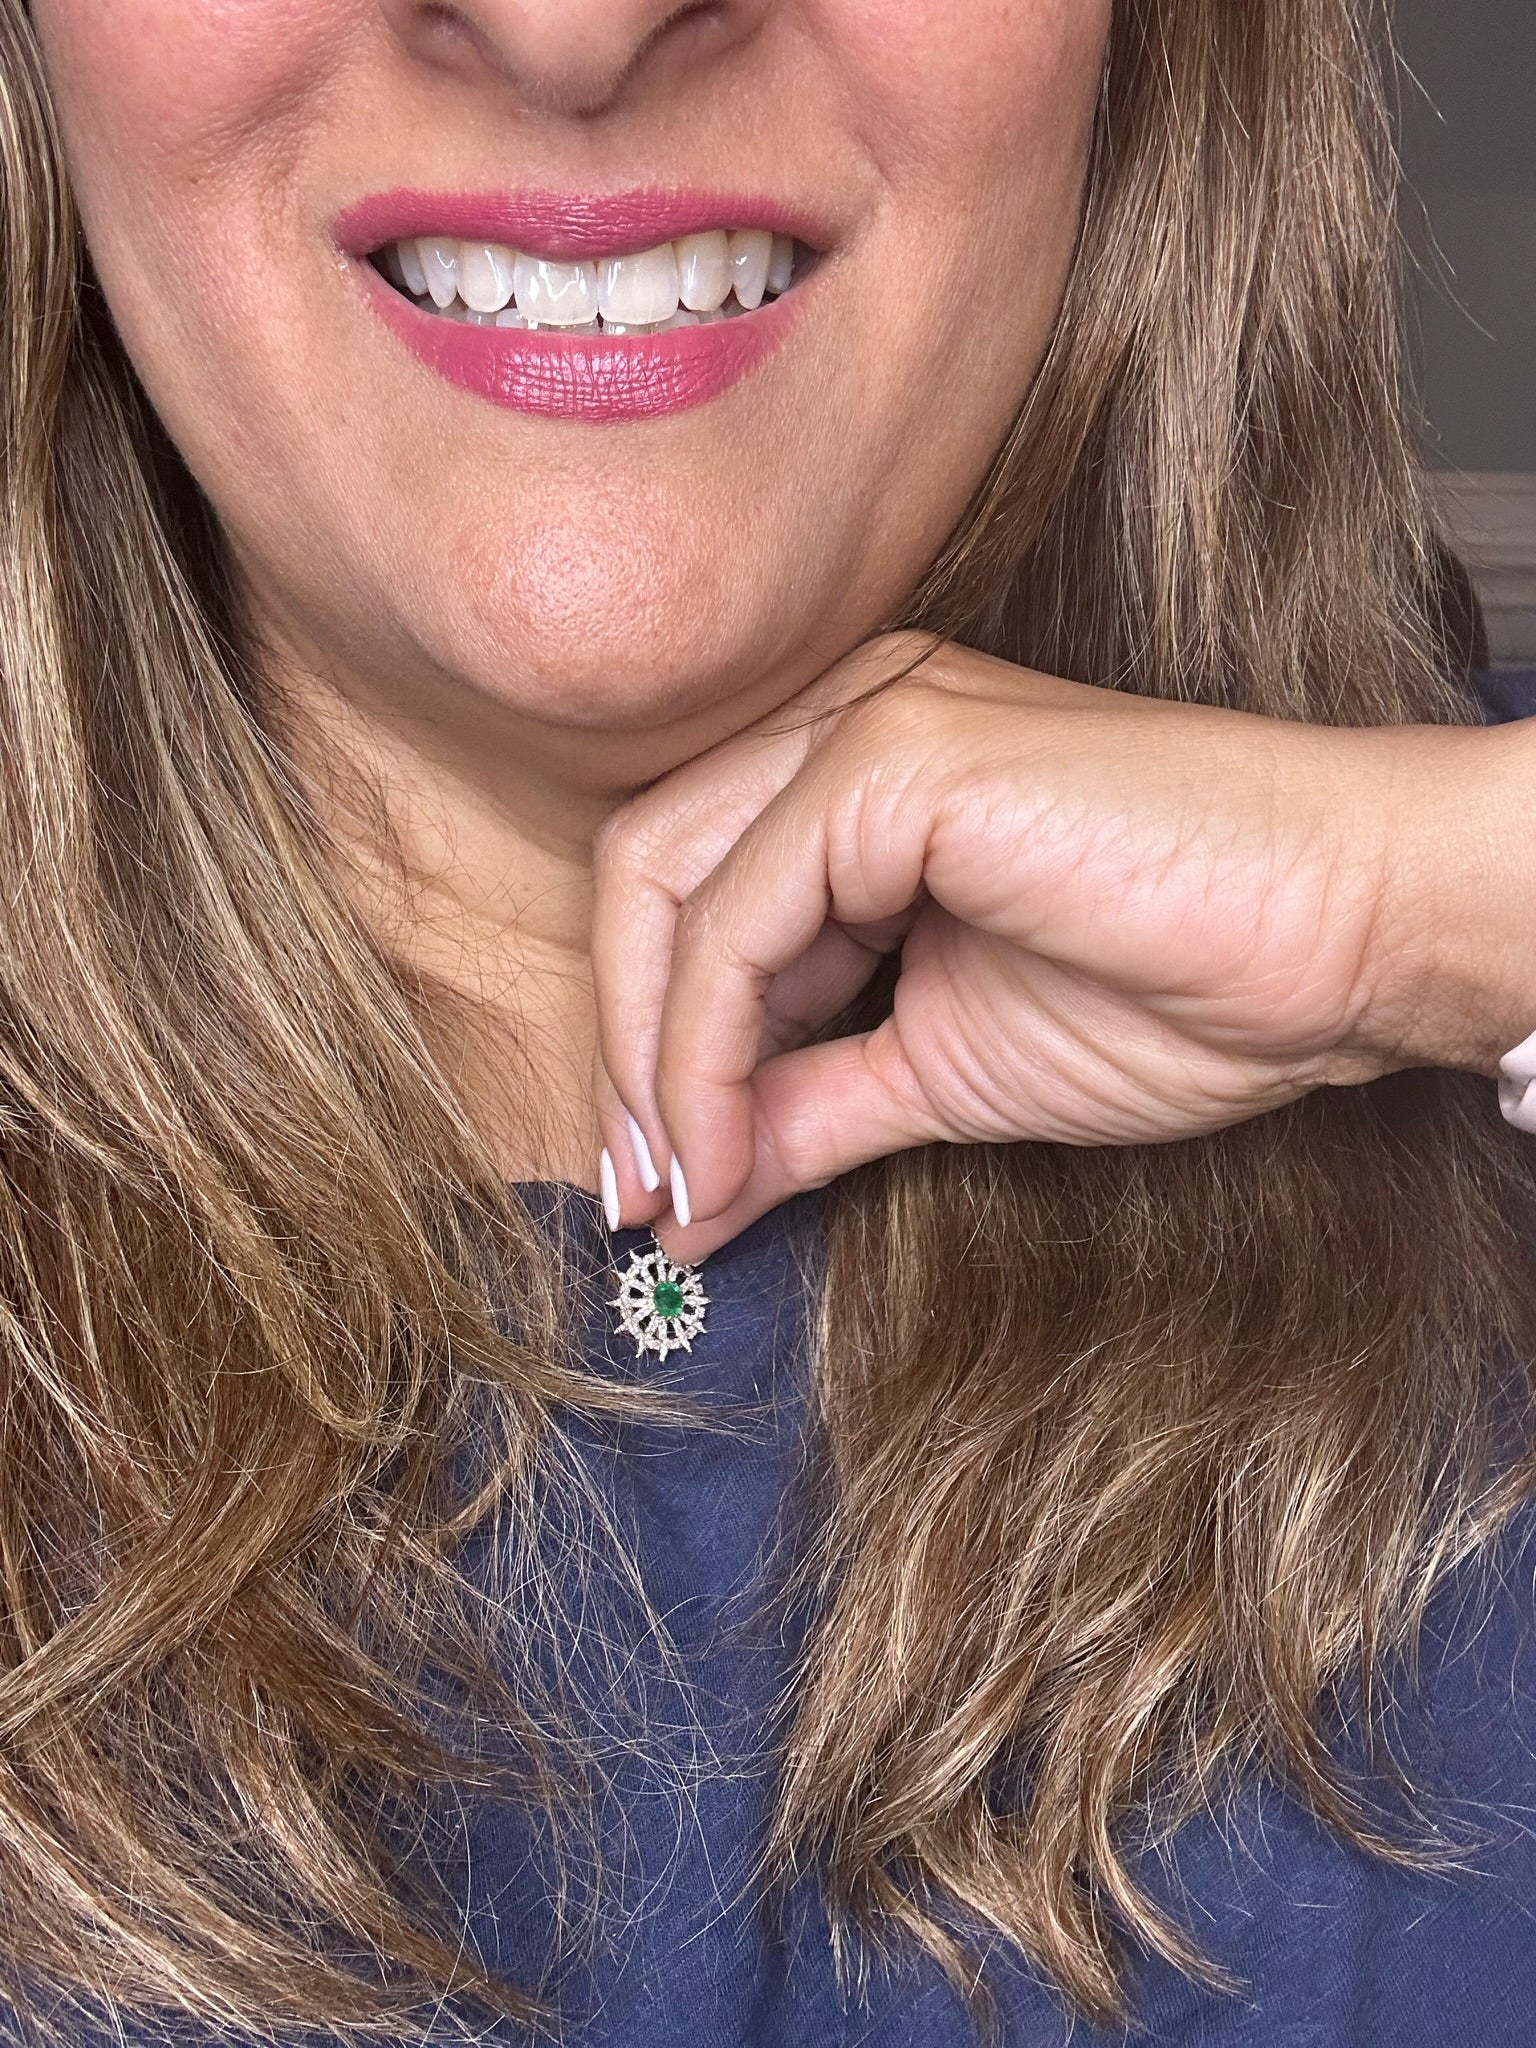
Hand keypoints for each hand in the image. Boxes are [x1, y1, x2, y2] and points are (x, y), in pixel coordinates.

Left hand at [591, 635, 1535, 1258]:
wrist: (1341, 944)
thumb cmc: (1178, 988)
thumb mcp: (942, 1070)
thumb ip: (807, 1109)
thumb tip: (691, 1198)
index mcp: (859, 771)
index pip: (686, 892)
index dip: (650, 1044)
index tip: (662, 1186)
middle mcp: (848, 718)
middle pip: (648, 877)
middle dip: (628, 1053)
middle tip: (646, 1195)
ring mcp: (869, 720)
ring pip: (668, 885)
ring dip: (654, 1059)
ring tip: (684, 1186)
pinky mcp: (895, 756)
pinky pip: (737, 916)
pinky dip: (703, 1046)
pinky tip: (728, 1148)